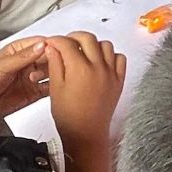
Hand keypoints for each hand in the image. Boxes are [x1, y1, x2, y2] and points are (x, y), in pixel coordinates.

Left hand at [0, 37, 49, 116]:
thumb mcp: (3, 65)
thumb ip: (23, 57)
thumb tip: (41, 46)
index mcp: (18, 50)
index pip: (39, 43)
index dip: (50, 44)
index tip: (58, 47)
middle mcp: (27, 62)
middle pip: (48, 56)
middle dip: (53, 58)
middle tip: (57, 62)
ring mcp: (32, 77)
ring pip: (51, 71)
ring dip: (53, 73)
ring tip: (43, 76)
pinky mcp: (34, 92)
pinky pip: (49, 88)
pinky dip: (54, 87)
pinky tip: (54, 86)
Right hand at [45, 32, 125, 150]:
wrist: (86, 134)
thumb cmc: (69, 117)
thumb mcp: (56, 89)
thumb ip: (55, 65)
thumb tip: (53, 47)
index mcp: (79, 69)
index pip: (67, 44)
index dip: (56, 40)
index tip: (52, 42)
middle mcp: (98, 67)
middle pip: (88, 38)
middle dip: (74, 37)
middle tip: (66, 43)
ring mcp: (111, 73)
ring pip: (105, 45)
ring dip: (93, 44)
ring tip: (83, 51)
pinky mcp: (119, 80)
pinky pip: (119, 58)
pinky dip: (110, 55)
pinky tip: (100, 61)